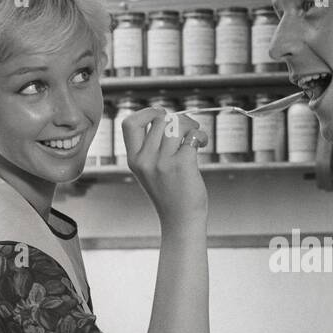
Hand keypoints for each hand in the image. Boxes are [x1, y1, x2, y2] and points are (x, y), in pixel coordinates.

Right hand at [122, 106, 207, 226]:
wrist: (180, 220)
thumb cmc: (169, 194)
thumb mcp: (149, 171)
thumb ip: (151, 148)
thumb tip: (167, 117)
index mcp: (134, 160)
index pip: (129, 123)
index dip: (146, 112)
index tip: (161, 115)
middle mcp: (145, 159)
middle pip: (161, 119)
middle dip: (178, 119)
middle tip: (188, 130)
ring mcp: (163, 162)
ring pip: (177, 124)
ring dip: (191, 125)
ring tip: (196, 136)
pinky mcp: (182, 165)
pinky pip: (193, 136)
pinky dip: (201, 135)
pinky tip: (203, 143)